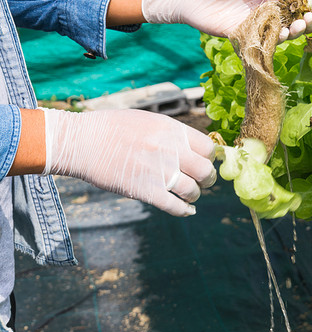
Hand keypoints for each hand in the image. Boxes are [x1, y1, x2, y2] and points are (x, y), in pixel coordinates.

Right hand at [41, 109, 216, 216]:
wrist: (81, 141)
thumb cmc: (112, 128)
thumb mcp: (149, 121)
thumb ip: (172, 134)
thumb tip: (192, 148)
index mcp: (173, 130)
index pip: (208, 148)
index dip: (209, 158)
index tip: (204, 163)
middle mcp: (171, 150)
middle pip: (206, 171)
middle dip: (208, 179)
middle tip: (203, 182)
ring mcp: (159, 171)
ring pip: (193, 191)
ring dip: (194, 195)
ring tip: (190, 195)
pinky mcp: (145, 191)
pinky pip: (174, 206)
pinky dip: (184, 211)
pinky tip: (187, 210)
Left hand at [141, 0, 311, 40]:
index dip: (306, 1)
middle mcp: (265, 8)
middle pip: (292, 17)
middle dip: (304, 20)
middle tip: (308, 20)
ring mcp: (255, 23)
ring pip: (281, 31)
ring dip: (292, 31)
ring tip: (296, 28)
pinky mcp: (243, 36)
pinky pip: (262, 41)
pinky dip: (273, 41)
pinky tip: (279, 36)